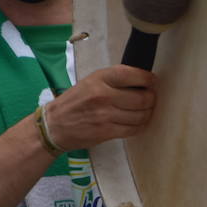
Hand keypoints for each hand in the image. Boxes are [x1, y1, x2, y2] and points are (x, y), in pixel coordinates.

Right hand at [40, 65, 154, 150]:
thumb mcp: (91, 82)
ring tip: (144, 111)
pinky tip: (137, 122)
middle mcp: (103, 95)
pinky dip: (140, 126)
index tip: (152, 82)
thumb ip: (114, 80)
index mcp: (100, 78)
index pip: (133, 75)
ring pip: (141, 115)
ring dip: (147, 113)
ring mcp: (106, 115)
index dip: (148, 79)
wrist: (55, 125)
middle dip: (151, 98)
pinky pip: (133, 129)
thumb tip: (141, 81)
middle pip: (142, 98)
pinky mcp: (106, 132)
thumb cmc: (75, 102)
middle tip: (150, 98)